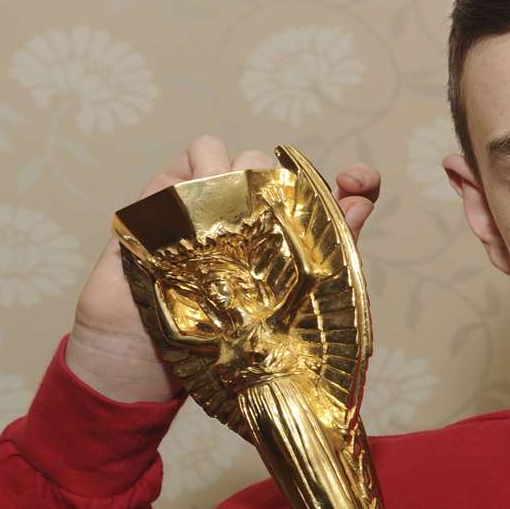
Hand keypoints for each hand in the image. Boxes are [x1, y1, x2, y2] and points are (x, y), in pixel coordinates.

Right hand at [65, 134, 382, 402]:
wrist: (146, 354)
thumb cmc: (218, 336)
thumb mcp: (287, 305)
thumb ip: (329, 253)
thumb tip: (363, 202)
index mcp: (289, 237)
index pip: (334, 194)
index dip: (357, 181)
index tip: (358, 180)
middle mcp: (253, 212)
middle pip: (279, 168)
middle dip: (279, 189)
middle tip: (265, 228)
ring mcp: (212, 199)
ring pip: (239, 155)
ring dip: (238, 179)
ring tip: (224, 224)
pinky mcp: (170, 192)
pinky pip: (195, 154)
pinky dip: (199, 169)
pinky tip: (194, 207)